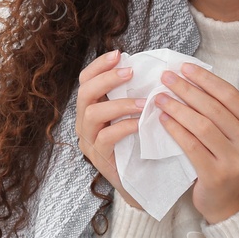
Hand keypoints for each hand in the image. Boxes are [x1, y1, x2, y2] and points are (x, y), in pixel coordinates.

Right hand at [75, 49, 149, 209]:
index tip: (119, 54)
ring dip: (120, 104)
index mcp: (92, 108)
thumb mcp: (135, 115)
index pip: (86, 80)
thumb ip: (136, 95)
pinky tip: (141, 123)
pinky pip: (106, 137)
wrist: (142, 183)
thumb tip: (153, 68)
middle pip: (84, 93)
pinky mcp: (99, 158)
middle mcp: (85, 123)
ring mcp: (89, 141)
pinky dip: (124, 126)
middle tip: (130, 73)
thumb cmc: (141, 145)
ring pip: (92, 114)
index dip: (99, 65)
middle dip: (106, 79)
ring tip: (145, 102)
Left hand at [152, 63, 238, 223]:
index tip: (185, 67)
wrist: (226, 202)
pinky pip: (192, 146)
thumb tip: (187, 80)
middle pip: (214, 108)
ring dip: (178, 108)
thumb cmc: (222, 161)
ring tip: (159, 97)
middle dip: (187, 90)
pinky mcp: (217, 174)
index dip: (206, 79)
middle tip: (166, 78)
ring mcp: (235, 160)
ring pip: (202, 126)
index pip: (230, 95)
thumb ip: (217, 113)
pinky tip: (162, 119)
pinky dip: (175, 130)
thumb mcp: (229, 136)